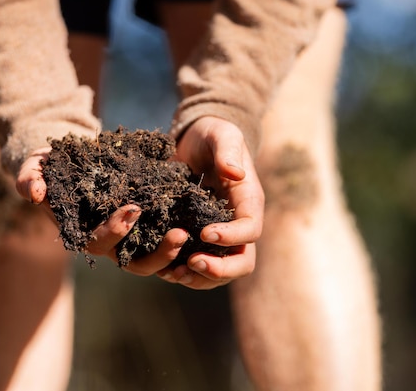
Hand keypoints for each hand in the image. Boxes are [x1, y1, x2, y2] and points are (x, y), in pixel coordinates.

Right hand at [15, 147, 185, 273]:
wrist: (66, 162)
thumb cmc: (48, 167)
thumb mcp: (34, 166)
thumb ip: (29, 177)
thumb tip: (33, 193)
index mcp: (81, 233)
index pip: (97, 243)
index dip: (115, 231)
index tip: (133, 210)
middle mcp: (107, 242)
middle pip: (133, 263)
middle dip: (157, 254)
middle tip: (179, 235)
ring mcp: (127, 238)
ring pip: (152, 259)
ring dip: (171, 252)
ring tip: (189, 235)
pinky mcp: (143, 226)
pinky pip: (162, 241)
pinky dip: (177, 242)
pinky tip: (197, 227)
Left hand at [158, 116, 264, 288]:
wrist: (196, 140)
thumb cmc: (212, 135)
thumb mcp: (221, 135)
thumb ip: (227, 151)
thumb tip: (235, 173)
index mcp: (248, 201)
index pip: (250, 229)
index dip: (231, 237)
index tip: (204, 234)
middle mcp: (237, 224)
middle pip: (242, 261)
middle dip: (219, 269)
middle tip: (191, 263)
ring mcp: (220, 235)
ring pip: (221, 272)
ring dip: (199, 278)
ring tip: (174, 273)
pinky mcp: (198, 238)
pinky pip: (198, 267)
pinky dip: (184, 273)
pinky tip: (164, 270)